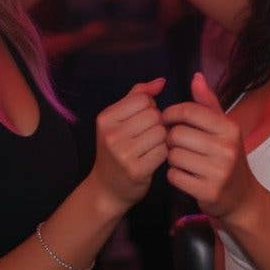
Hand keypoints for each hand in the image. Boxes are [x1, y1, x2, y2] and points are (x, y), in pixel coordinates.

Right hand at [90, 76, 167, 215]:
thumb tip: (161, 82)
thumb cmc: (117, 149)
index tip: (141, 121)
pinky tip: (153, 158)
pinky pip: (164, 151)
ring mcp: (123, 154)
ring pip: (162, 132)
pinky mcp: (137, 170)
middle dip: (156, 124)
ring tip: (150, 147)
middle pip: (154, 115)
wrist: (107, 188)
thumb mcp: (118, 120)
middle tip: (147, 136)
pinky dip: (163, 153)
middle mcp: (111, 135)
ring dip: (162, 139)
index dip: (149, 108)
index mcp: (105, 119)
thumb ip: (137, 96)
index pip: (143, 99)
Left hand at [162, 70, 255, 221]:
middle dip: (170, 139)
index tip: (166, 119)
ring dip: (171, 158)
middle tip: (176, 144)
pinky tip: (184, 175)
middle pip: (176, 134)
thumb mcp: (223, 128)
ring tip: (182, 160)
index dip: (171, 114)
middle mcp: (227, 147)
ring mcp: (218, 171)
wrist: (241, 196)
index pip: (189, 111)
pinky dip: (173, 175)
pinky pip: (173, 176)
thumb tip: (196, 76)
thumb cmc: (226, 156)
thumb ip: (208, 103)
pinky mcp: (208, 191)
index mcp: (230, 128)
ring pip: (172, 155)